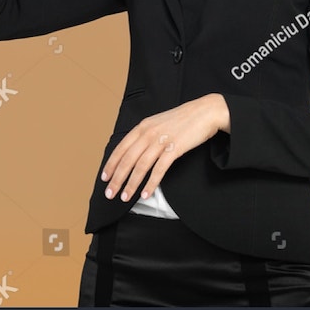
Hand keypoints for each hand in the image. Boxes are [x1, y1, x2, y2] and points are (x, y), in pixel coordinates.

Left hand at [101, 94, 230, 202]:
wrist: (204, 112)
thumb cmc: (182, 119)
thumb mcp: (158, 122)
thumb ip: (146, 134)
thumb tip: (134, 151)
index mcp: (142, 126)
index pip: (121, 148)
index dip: (111, 164)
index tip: (104, 177)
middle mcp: (148, 133)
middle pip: (127, 160)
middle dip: (117, 178)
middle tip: (110, 193)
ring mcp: (161, 141)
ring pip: (140, 166)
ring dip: (131, 184)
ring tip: (125, 197)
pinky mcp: (174, 149)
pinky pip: (159, 170)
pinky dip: (151, 184)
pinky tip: (146, 194)